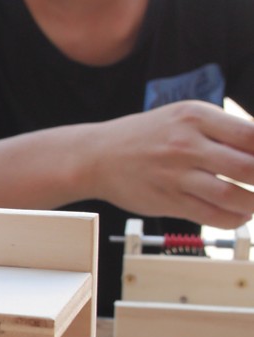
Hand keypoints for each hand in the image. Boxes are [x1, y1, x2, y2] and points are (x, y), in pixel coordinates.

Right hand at [93, 102, 253, 226]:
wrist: (98, 156)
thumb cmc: (146, 136)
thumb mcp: (184, 117)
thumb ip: (222, 129)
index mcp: (195, 117)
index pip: (251, 134)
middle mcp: (186, 144)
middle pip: (247, 167)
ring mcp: (176, 175)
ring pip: (231, 195)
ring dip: (253, 203)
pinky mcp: (167, 200)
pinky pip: (210, 215)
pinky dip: (233, 219)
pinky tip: (239, 215)